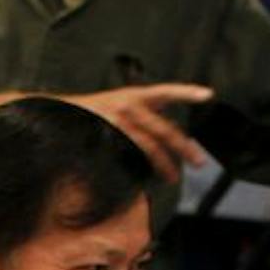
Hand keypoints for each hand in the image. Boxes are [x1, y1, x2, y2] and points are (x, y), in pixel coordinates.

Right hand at [69, 84, 213, 180]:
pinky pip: (130, 157)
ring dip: (165, 164)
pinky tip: (148, 177)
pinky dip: (141, 167)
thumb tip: (173, 132)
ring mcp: (117, 124)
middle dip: (183, 147)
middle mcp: (127, 107)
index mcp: (134, 95)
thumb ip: (148, 114)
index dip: (186, 93)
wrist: (62, 113)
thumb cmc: (97, 109)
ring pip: (148, 146)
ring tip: (174, 177)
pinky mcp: (108, 140)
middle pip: (162, 129)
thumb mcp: (123, 102)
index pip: (166, 92)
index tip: (207, 95)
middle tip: (198, 162)